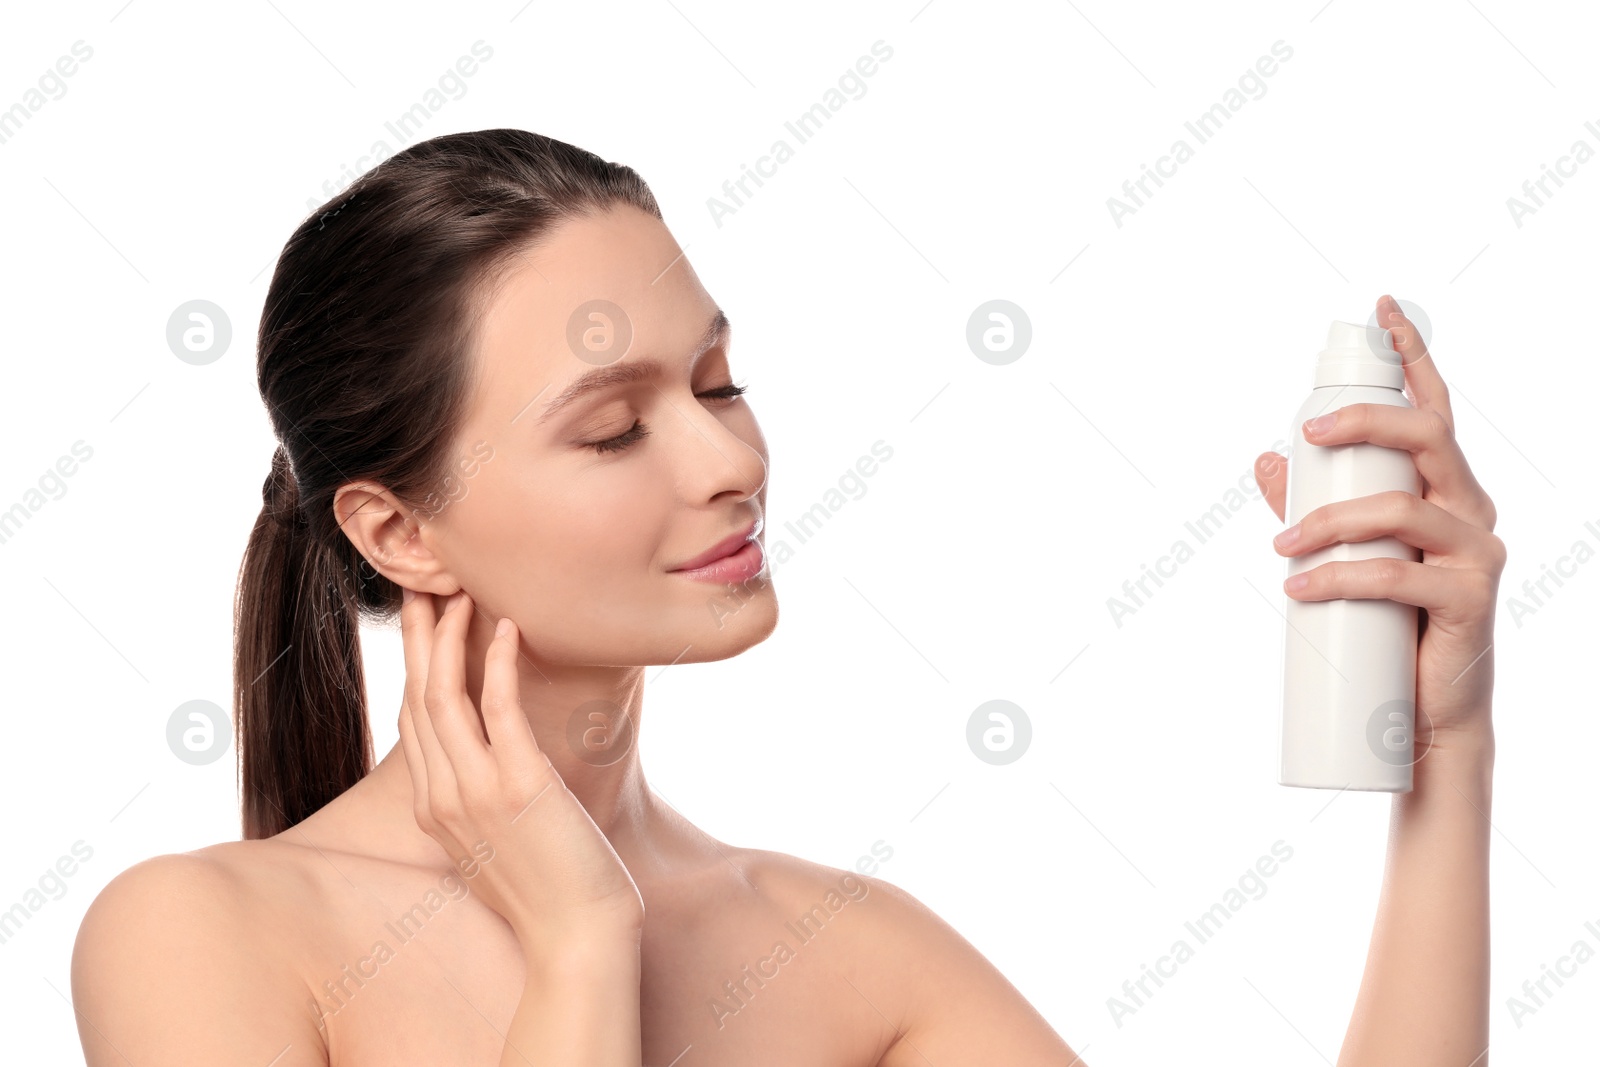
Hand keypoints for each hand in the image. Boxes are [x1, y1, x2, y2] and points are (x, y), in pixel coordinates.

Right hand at [396, 588, 645, 953]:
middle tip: (423, 586)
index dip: (415, 666)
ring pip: (443, 696)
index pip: (414, 721)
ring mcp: (475, 792)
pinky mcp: (518, 785)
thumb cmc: (551, 896)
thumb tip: (499, 772)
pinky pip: (498, 708)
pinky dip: (498, 663)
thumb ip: (484, 806)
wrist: (577, 940)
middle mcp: (441, 798)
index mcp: (433, 811)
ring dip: (448, 637)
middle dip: (418, 638)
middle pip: (417, 698)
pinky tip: (507, 629)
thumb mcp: (498, 847)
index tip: (423, 622)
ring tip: (460, 591)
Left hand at [1253, 294, 1505, 750]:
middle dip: (1365, 421)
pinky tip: (1299, 587)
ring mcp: (1476, 553)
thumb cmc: (1384, 625)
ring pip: (1404, 508)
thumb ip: (1310, 504)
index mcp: (1444, 488)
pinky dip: (1340, 577)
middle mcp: (1470, 509)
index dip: (1412, 356)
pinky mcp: (1470, 600)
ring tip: (1283, 546)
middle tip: (1308, 431)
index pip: (1434, 409)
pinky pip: (1399, 576)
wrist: (1419, 713)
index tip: (1380, 310)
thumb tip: (1265, 457)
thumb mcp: (1340, 553)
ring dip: (1332, 521)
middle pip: (1428, 436)